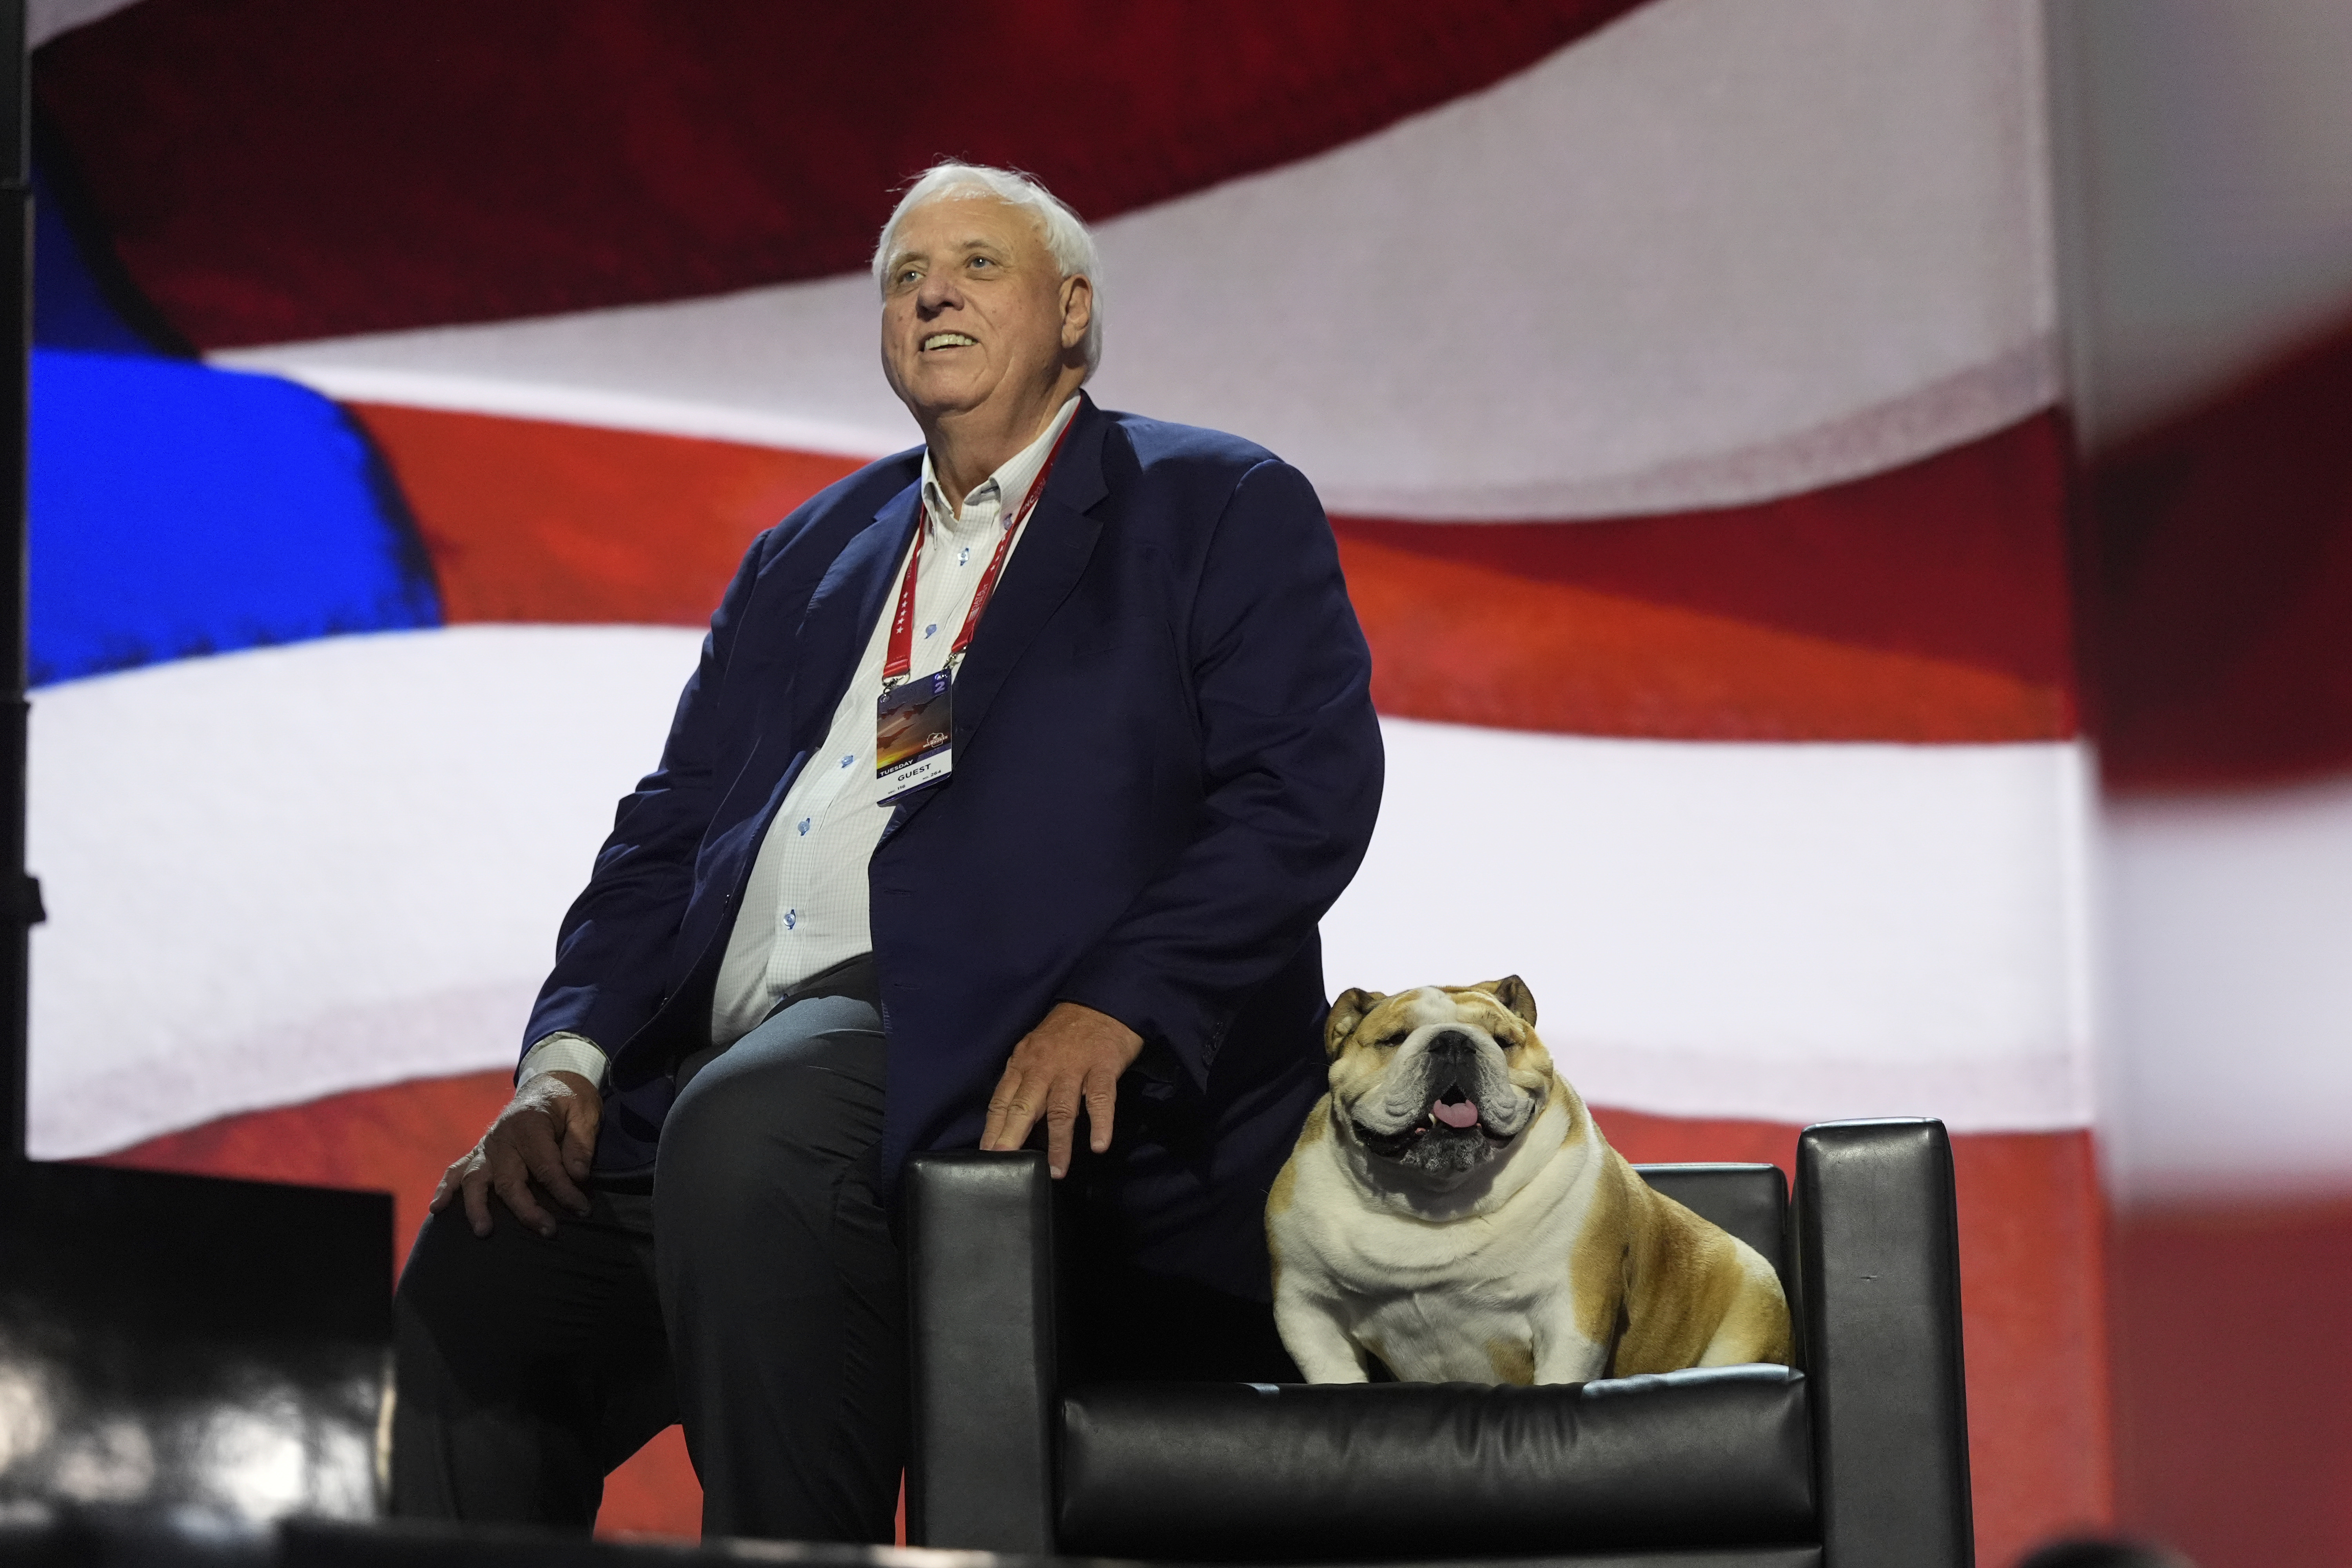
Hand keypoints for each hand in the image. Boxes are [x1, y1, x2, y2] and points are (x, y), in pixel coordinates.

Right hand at [427, 1070, 601, 1238]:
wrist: (548, 1084)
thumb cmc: (568, 1101)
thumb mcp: (585, 1113)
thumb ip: (581, 1144)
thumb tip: (578, 1176)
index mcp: (530, 1124)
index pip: (545, 1166)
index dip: (564, 1191)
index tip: (582, 1209)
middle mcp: (503, 1136)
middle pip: (509, 1179)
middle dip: (528, 1209)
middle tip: (548, 1231)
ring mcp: (487, 1145)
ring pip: (476, 1179)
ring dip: (477, 1206)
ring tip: (484, 1231)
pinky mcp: (479, 1152)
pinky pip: (457, 1170)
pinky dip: (446, 1188)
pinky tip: (437, 1208)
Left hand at [980, 1002, 1144, 1177]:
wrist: (1102, 1002)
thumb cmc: (1066, 1032)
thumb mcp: (1035, 1050)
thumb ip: (1024, 1081)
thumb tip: (1011, 1119)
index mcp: (1023, 1062)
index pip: (1003, 1100)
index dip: (993, 1128)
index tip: (986, 1154)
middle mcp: (1044, 1066)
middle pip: (1025, 1104)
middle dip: (1013, 1135)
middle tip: (1005, 1162)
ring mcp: (1074, 1066)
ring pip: (1061, 1108)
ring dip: (1058, 1141)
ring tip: (1056, 1170)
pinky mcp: (1103, 1066)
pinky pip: (1101, 1098)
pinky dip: (1100, 1123)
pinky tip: (1099, 1145)